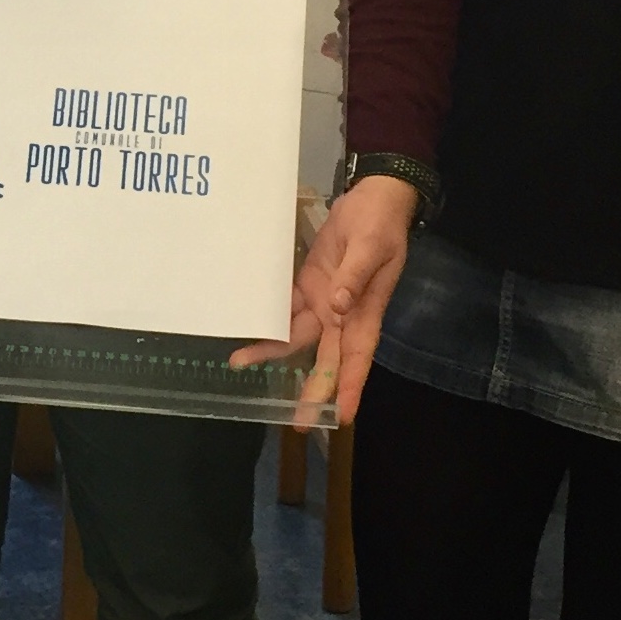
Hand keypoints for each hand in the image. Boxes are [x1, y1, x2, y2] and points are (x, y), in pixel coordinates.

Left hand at [230, 174, 419, 426]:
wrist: (373, 197)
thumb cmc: (380, 222)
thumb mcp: (372, 245)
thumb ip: (355, 276)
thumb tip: (339, 307)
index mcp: (366, 310)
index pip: (357, 355)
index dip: (349, 385)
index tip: (341, 415)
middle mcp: (345, 313)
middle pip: (326, 357)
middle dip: (312, 390)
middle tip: (297, 422)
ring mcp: (326, 301)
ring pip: (299, 336)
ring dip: (273, 350)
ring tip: (241, 362)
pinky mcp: (309, 285)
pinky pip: (288, 309)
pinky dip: (270, 321)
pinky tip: (247, 330)